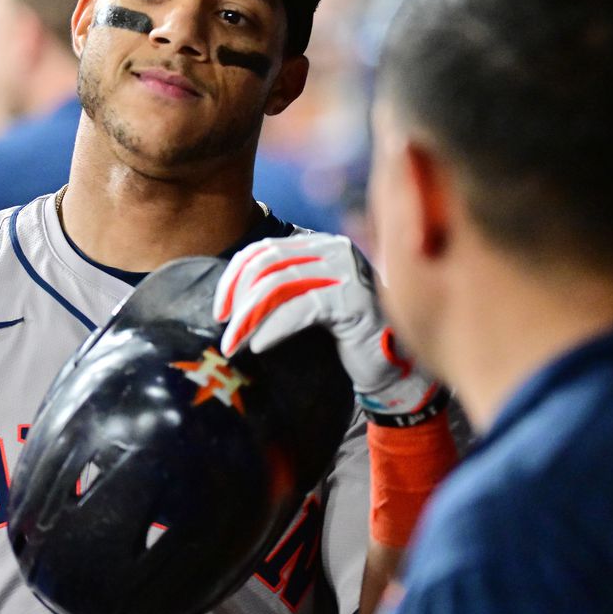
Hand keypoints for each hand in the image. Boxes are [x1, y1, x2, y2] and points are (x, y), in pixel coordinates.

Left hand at [213, 233, 442, 421]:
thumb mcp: (307, 305)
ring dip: (248, 317)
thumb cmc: (344, 339)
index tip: (219, 310)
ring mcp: (346, 270)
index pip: (263, 249)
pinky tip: (260, 345)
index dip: (234, 277)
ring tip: (233, 344)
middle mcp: (334, 248)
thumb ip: (280, 290)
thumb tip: (229, 299)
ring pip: (278, 284)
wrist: (392, 368)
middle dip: (237, 297)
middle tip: (223, 329)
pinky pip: (300, 308)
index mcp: (320, 245)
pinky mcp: (353, 297)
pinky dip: (273, 327)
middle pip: (267, 262)